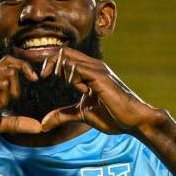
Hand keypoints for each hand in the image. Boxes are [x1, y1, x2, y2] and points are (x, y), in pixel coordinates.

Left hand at [40, 47, 162, 134]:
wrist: (134, 120)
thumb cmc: (113, 116)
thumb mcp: (82, 114)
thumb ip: (63, 115)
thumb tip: (43, 124)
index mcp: (88, 71)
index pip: (64, 56)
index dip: (49, 64)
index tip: (42, 77)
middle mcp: (92, 65)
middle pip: (63, 51)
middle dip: (49, 63)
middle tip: (45, 77)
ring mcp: (97, 69)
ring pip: (68, 57)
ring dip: (60, 71)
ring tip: (67, 85)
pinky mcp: (100, 76)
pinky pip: (77, 67)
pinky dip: (71, 77)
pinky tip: (80, 89)